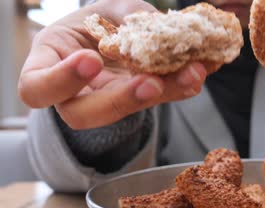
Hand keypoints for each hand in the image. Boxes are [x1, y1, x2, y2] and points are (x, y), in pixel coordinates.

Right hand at [18, 0, 206, 128]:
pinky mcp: (137, 103)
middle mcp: (75, 93)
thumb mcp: (105, 10)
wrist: (113, 36)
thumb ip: (125, 15)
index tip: (90, 60)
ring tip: (192, 73)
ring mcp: (107, 102)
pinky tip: (202, 69)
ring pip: (128, 113)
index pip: (36, 88)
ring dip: (164, 94)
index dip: (61, 81)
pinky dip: (182, 84)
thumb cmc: (96, 22)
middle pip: (84, 115)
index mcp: (48, 64)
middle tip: (151, 82)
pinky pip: (158, 100)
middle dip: (121, 100)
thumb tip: (156, 25)